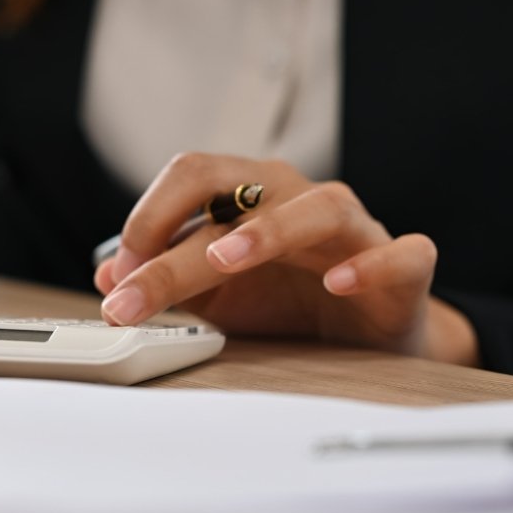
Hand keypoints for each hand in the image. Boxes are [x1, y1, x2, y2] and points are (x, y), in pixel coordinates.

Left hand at [92, 154, 477, 364]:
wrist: (367, 334)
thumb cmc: (288, 300)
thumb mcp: (214, 294)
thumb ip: (165, 277)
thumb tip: (107, 273)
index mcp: (250, 194)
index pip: (190, 178)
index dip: (146, 219)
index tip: (116, 275)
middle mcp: (298, 198)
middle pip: (236, 190)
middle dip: (175, 238)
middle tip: (133, 286)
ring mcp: (355, 228)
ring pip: (318, 208)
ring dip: (268, 231)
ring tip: (224, 260)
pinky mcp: (405, 266)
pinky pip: (399, 254)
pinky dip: (370, 265)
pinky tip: (338, 284)